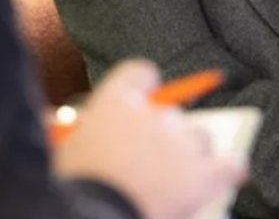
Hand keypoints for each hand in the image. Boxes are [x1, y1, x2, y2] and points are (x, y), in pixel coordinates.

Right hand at [53, 60, 247, 218]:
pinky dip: (230, 170)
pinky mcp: (202, 175)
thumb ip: (61, 129)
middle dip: (162, 134)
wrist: (92, 218)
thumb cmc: (71, 185)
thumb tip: (47, 120)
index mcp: (115, 102)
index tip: (140, 101)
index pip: (140, 74)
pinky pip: (230, 165)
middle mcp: (153, 115)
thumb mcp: (57, 149)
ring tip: (175, 178)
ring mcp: (181, 144)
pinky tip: (229, 174)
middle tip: (147, 159)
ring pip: (199, 137)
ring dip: (189, 154)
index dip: (142, 88)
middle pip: (171, 111)